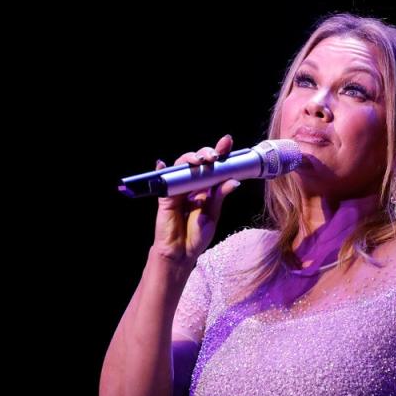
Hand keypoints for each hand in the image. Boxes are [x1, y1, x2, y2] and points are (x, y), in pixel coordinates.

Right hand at [151, 134, 239, 264]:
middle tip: (214, 156)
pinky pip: (163, 180)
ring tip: (200, 161)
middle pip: (198, 161)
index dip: (220, 152)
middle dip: (207, 153)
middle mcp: (193, 184)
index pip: (214, 166)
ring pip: (182, 166)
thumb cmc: (197, 235)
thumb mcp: (213, 215)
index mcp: (207, 188)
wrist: (182, 253)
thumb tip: (233, 181)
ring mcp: (178, 188)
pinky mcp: (166, 196)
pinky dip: (161, 170)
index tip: (227, 141)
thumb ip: (219, 196)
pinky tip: (162, 164)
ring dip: (189, 159)